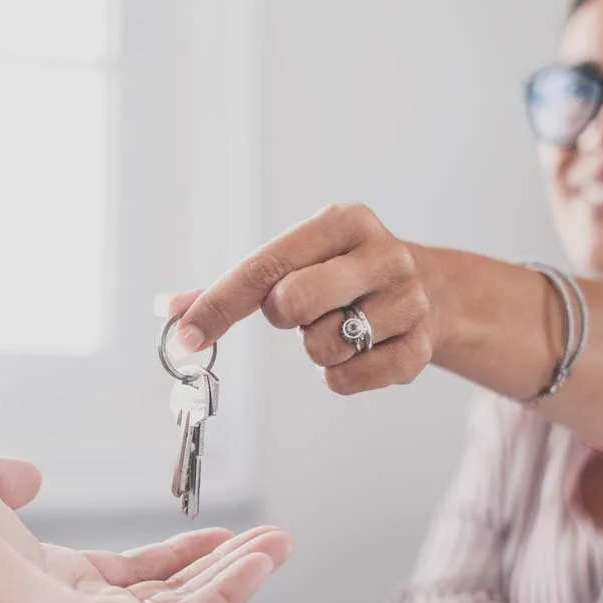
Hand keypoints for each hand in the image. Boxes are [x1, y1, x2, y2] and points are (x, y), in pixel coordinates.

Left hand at [0, 452, 291, 602]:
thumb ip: (4, 479)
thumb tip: (28, 473)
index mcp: (48, 581)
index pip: (131, 575)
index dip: (179, 552)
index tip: (220, 530)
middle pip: (168, 598)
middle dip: (223, 570)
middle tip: (272, 541)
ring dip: (237, 582)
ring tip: (279, 546)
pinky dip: (225, 598)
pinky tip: (257, 564)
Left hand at [159, 202, 438, 394]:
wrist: (435, 292)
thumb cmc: (342, 274)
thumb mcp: (296, 260)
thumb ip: (232, 286)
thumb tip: (167, 311)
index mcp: (343, 222)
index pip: (265, 267)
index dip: (218, 305)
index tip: (185, 338)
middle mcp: (382, 254)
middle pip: (292, 302)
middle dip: (283, 317)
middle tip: (299, 311)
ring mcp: (408, 301)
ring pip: (323, 347)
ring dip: (315, 348)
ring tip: (339, 325)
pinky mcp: (420, 348)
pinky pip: (349, 380)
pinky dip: (340, 376)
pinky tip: (358, 352)